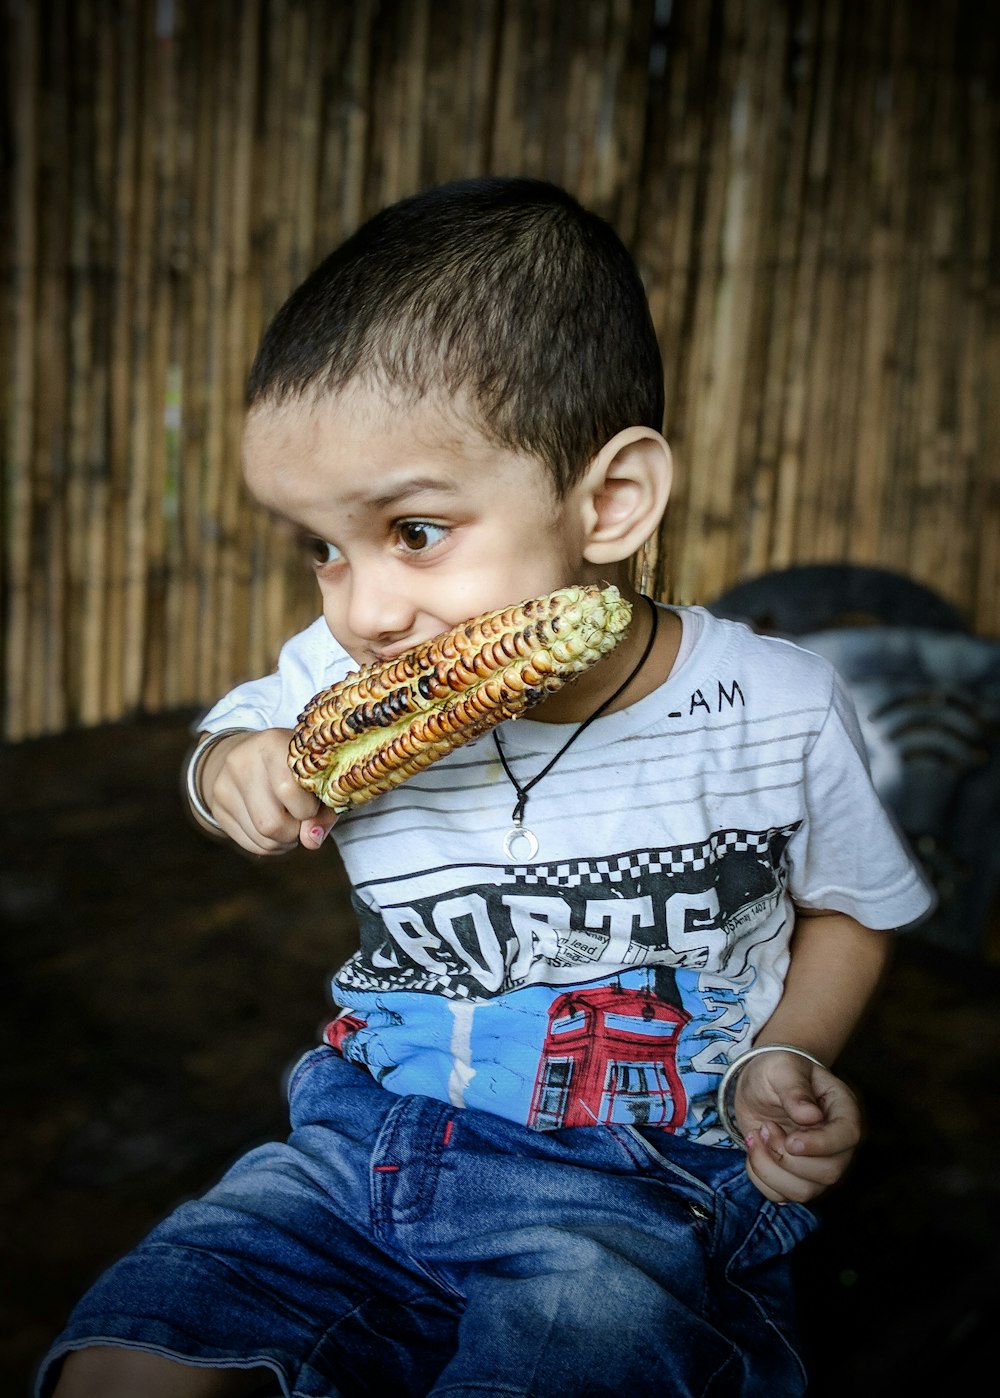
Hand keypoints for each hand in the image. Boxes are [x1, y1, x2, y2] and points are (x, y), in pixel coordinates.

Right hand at [198, 729, 338, 854]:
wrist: (248, 754)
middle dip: (295, 830)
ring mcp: (224, 786)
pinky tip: (274, 828)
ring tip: (290, 822)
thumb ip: (323, 810)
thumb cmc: (294, 767)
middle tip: (301, 818)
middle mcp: (242, 762)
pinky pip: (251, 844)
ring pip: (262, 837)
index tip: (313, 803)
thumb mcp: (316, 775)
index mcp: (272, 743)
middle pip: (273, 822)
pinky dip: (270, 844)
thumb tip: (311, 841)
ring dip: (284, 840)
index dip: (308, 808)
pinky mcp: (217, 807)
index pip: (289, 789)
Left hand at [734, 1049, 861, 1204]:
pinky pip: (781, 1196)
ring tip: (756, 1137)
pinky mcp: (795, 1178)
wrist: (759, 1085)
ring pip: (805, 1191)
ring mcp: (818, 1165)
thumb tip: (810, 1115)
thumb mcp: (781, 1068)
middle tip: (765, 1128)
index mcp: (842, 1109)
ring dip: (770, 1169)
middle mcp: (837, 1143)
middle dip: (787, 1156)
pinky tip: (753, 1150)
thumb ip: (794, 1088)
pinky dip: (760, 1178)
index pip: (848, 1136)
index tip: (791, 1140)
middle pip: (828, 1172)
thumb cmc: (776, 1071)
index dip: (820, 1145)